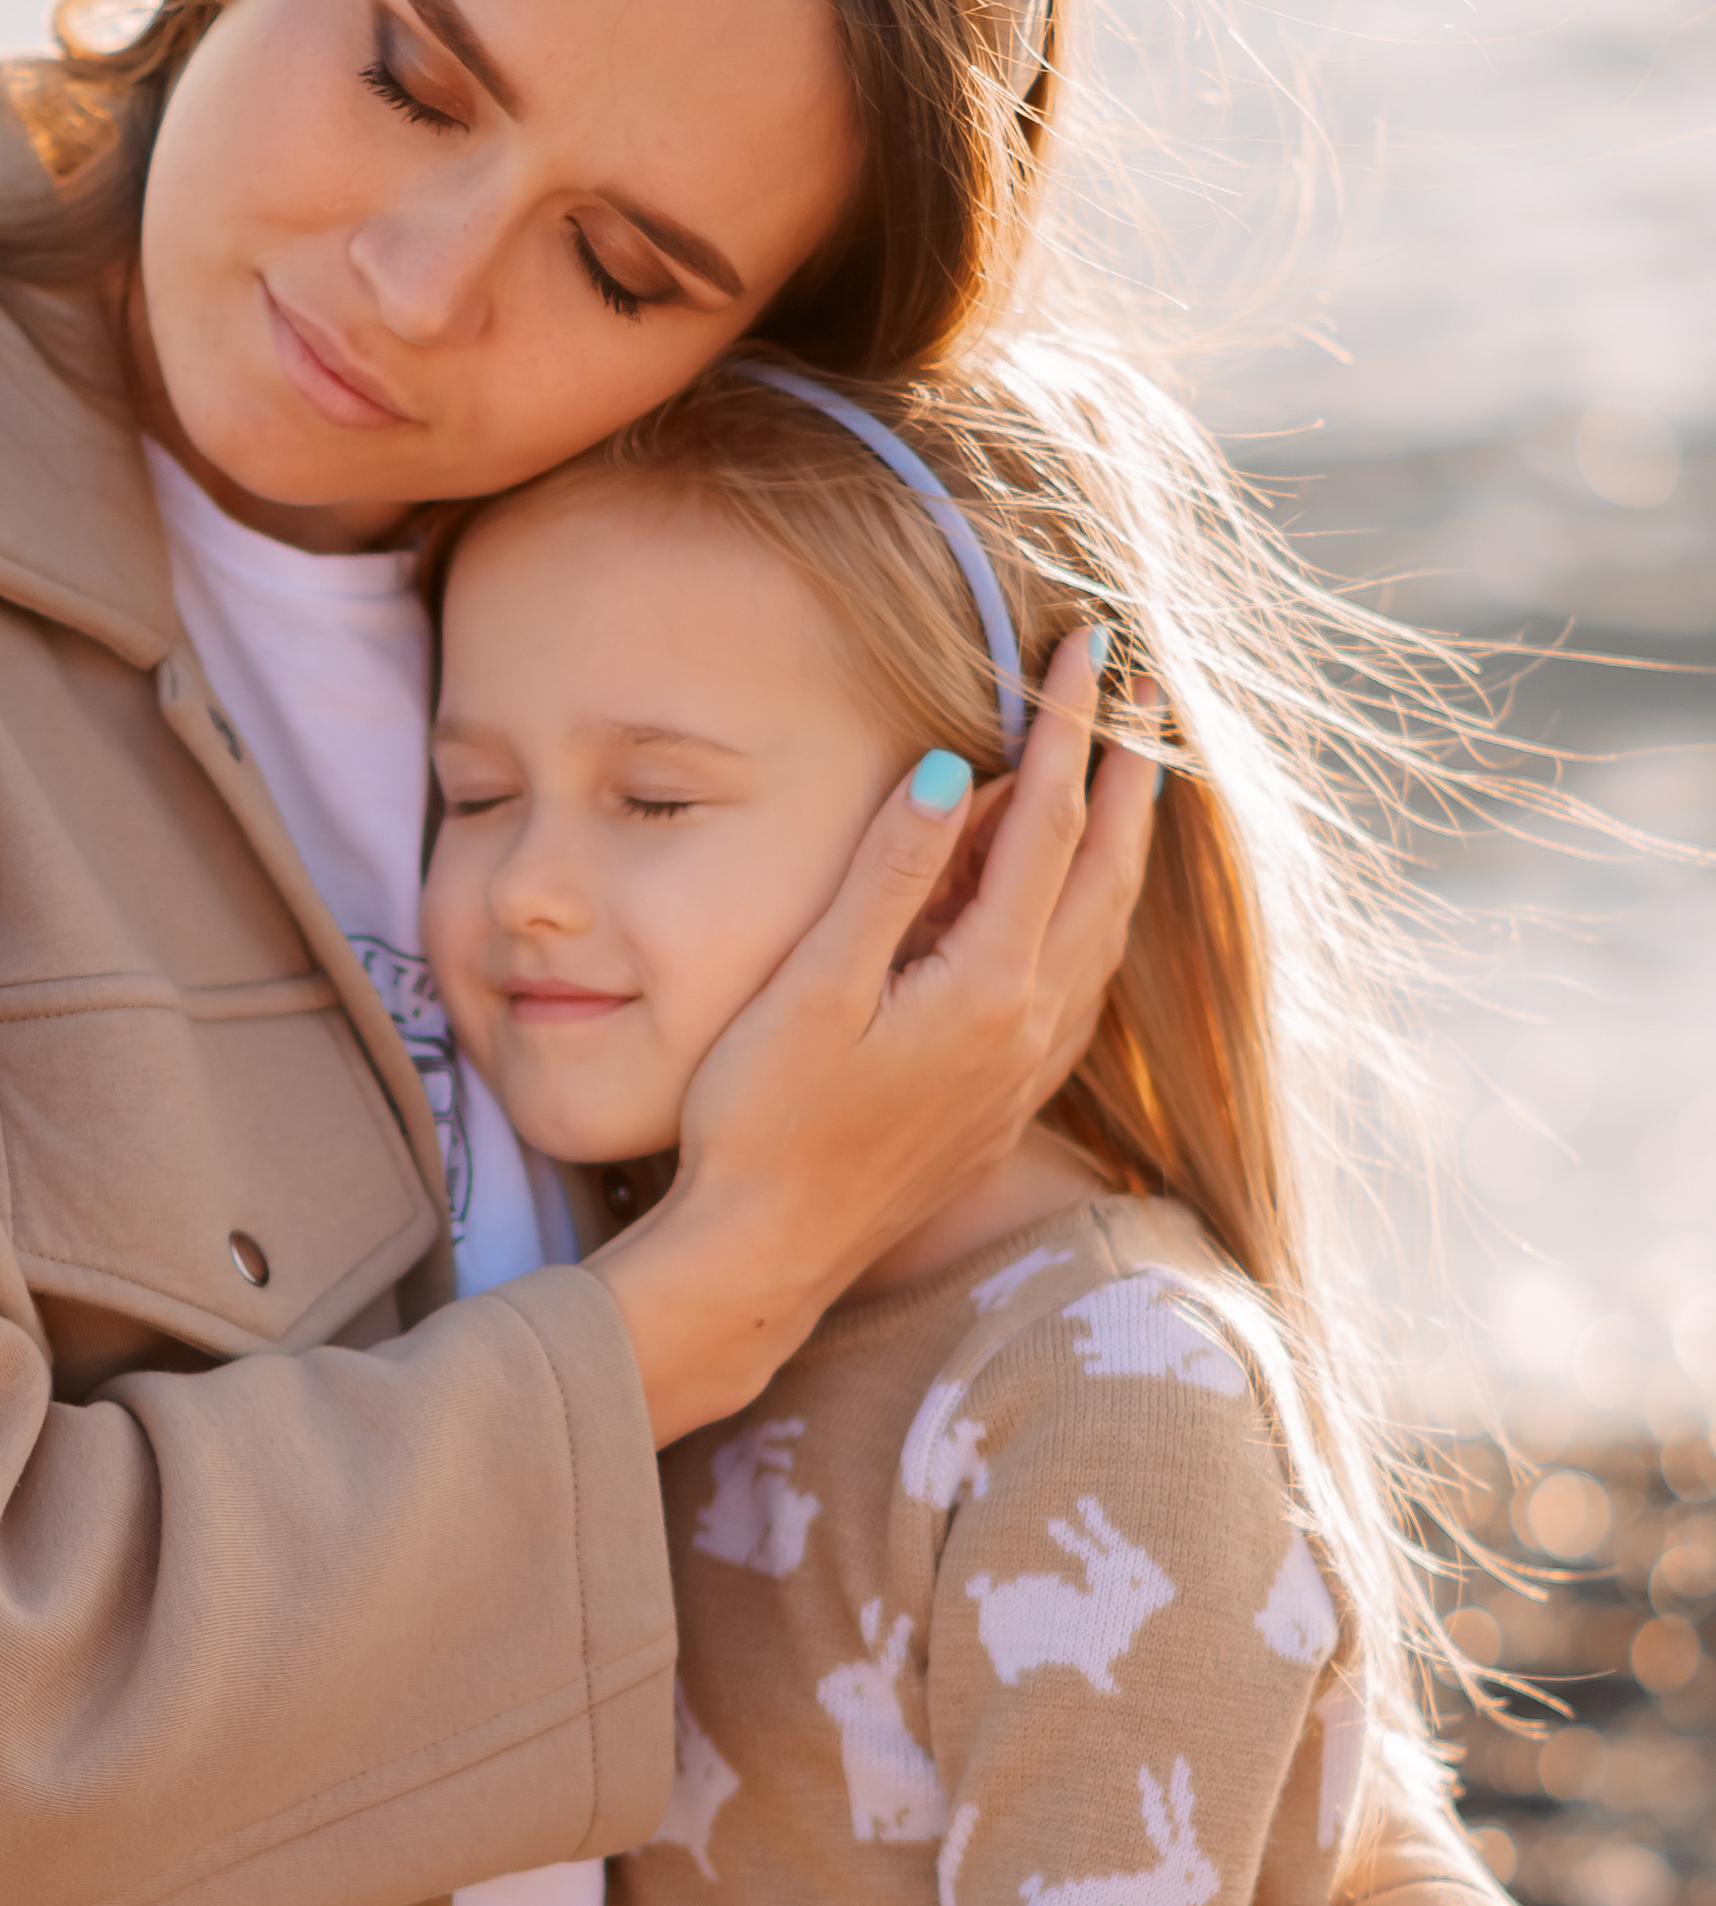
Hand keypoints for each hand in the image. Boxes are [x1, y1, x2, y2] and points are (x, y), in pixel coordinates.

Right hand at [595, 639, 1159, 1444]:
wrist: (767, 1258)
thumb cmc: (762, 1122)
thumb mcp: (812, 989)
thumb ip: (887, 877)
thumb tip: (950, 769)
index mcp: (988, 986)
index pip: (1047, 826)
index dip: (1066, 730)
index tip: (1086, 648)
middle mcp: (1029, 1027)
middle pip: (1103, 874)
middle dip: (1124, 776)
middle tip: (1143, 692)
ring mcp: (1023, 1072)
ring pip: (1104, 934)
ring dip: (1123, 847)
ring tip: (1132, 782)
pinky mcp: (1003, 1104)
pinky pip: (1082, 985)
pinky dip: (1097, 920)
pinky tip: (1085, 912)